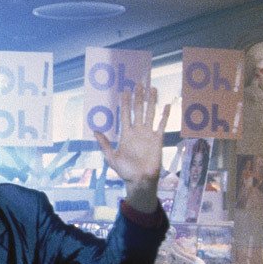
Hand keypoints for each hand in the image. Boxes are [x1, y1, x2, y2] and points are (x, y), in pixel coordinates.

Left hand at [93, 84, 170, 212]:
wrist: (140, 180)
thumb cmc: (125, 171)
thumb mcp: (111, 157)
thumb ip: (105, 144)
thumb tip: (95, 130)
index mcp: (126, 134)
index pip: (125, 114)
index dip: (125, 103)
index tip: (124, 91)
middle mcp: (137, 131)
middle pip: (138, 110)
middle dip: (138, 97)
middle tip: (139, 83)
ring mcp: (148, 134)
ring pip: (150, 113)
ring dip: (151, 101)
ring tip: (152, 88)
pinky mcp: (158, 139)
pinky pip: (162, 125)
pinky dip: (165, 115)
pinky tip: (167, 106)